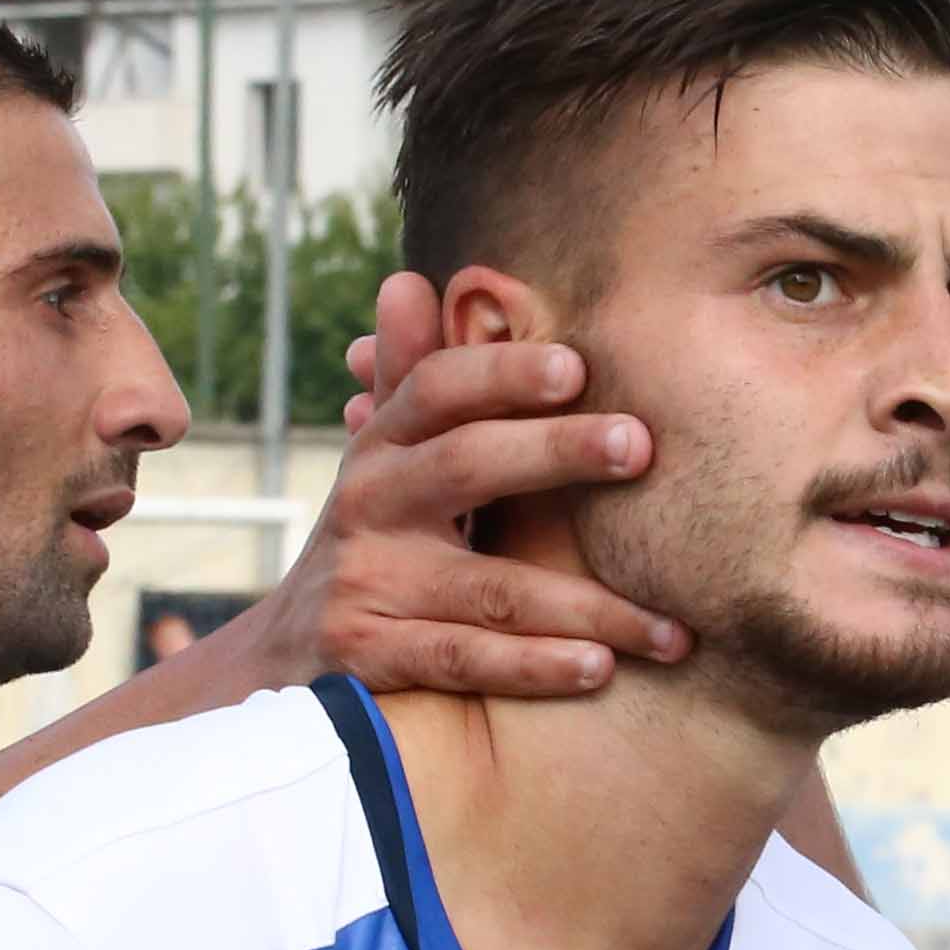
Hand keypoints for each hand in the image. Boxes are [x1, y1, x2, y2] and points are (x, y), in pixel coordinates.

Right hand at [239, 273, 682, 701]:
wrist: (281, 658)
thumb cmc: (374, 540)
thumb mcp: (381, 460)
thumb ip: (407, 379)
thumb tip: (406, 281)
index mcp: (383, 445)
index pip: (436, 388)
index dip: (501, 372)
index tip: (576, 366)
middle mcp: (370, 504)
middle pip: (465, 463)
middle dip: (555, 451)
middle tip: (641, 445)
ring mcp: (367, 583)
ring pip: (491, 586)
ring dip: (588, 604)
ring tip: (668, 622)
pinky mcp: (370, 657)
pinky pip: (466, 658)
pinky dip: (536, 666)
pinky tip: (599, 668)